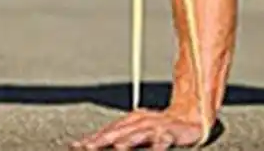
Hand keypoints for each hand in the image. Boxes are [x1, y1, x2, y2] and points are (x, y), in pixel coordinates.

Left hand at [71, 107, 205, 149]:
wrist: (189, 116)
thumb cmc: (160, 126)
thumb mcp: (137, 130)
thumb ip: (119, 136)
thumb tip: (96, 144)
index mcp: (129, 121)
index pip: (106, 130)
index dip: (91, 139)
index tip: (75, 146)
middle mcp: (140, 121)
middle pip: (117, 131)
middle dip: (102, 140)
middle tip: (87, 147)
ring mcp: (155, 126)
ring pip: (138, 133)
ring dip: (127, 140)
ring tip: (117, 147)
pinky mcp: (170, 132)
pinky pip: (163, 141)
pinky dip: (157, 147)